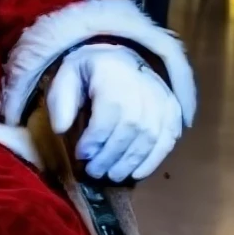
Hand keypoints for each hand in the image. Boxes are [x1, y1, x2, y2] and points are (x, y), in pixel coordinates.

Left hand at [46, 44, 182, 181]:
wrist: (120, 59)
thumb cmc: (89, 71)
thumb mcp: (66, 76)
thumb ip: (61, 101)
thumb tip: (60, 129)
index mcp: (112, 73)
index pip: (107, 113)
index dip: (95, 139)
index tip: (81, 155)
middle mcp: (142, 85)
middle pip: (130, 128)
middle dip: (110, 156)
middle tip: (94, 171)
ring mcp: (162, 98)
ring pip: (149, 137)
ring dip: (129, 162)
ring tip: (111, 175)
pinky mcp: (173, 110)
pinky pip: (168, 139)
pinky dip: (153, 160)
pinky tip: (136, 173)